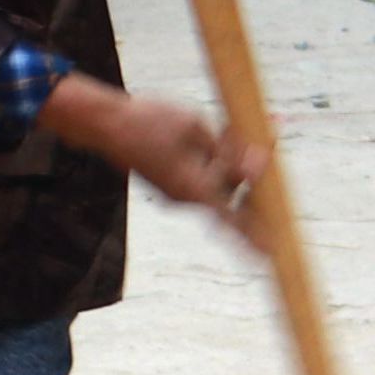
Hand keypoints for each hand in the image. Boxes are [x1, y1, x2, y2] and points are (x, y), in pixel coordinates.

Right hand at [42, 73, 269, 250]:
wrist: (105, 124)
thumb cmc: (149, 121)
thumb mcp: (196, 128)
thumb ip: (226, 149)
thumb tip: (252, 166)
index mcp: (193, 187)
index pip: (231, 217)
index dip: (253, 234)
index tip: (270, 253)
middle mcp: (184, 198)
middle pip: (228, 193)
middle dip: (245, 176)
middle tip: (262, 148)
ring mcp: (173, 193)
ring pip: (213, 184)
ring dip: (226, 165)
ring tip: (228, 131)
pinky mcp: (167, 184)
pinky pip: (197, 178)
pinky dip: (210, 163)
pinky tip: (213, 136)